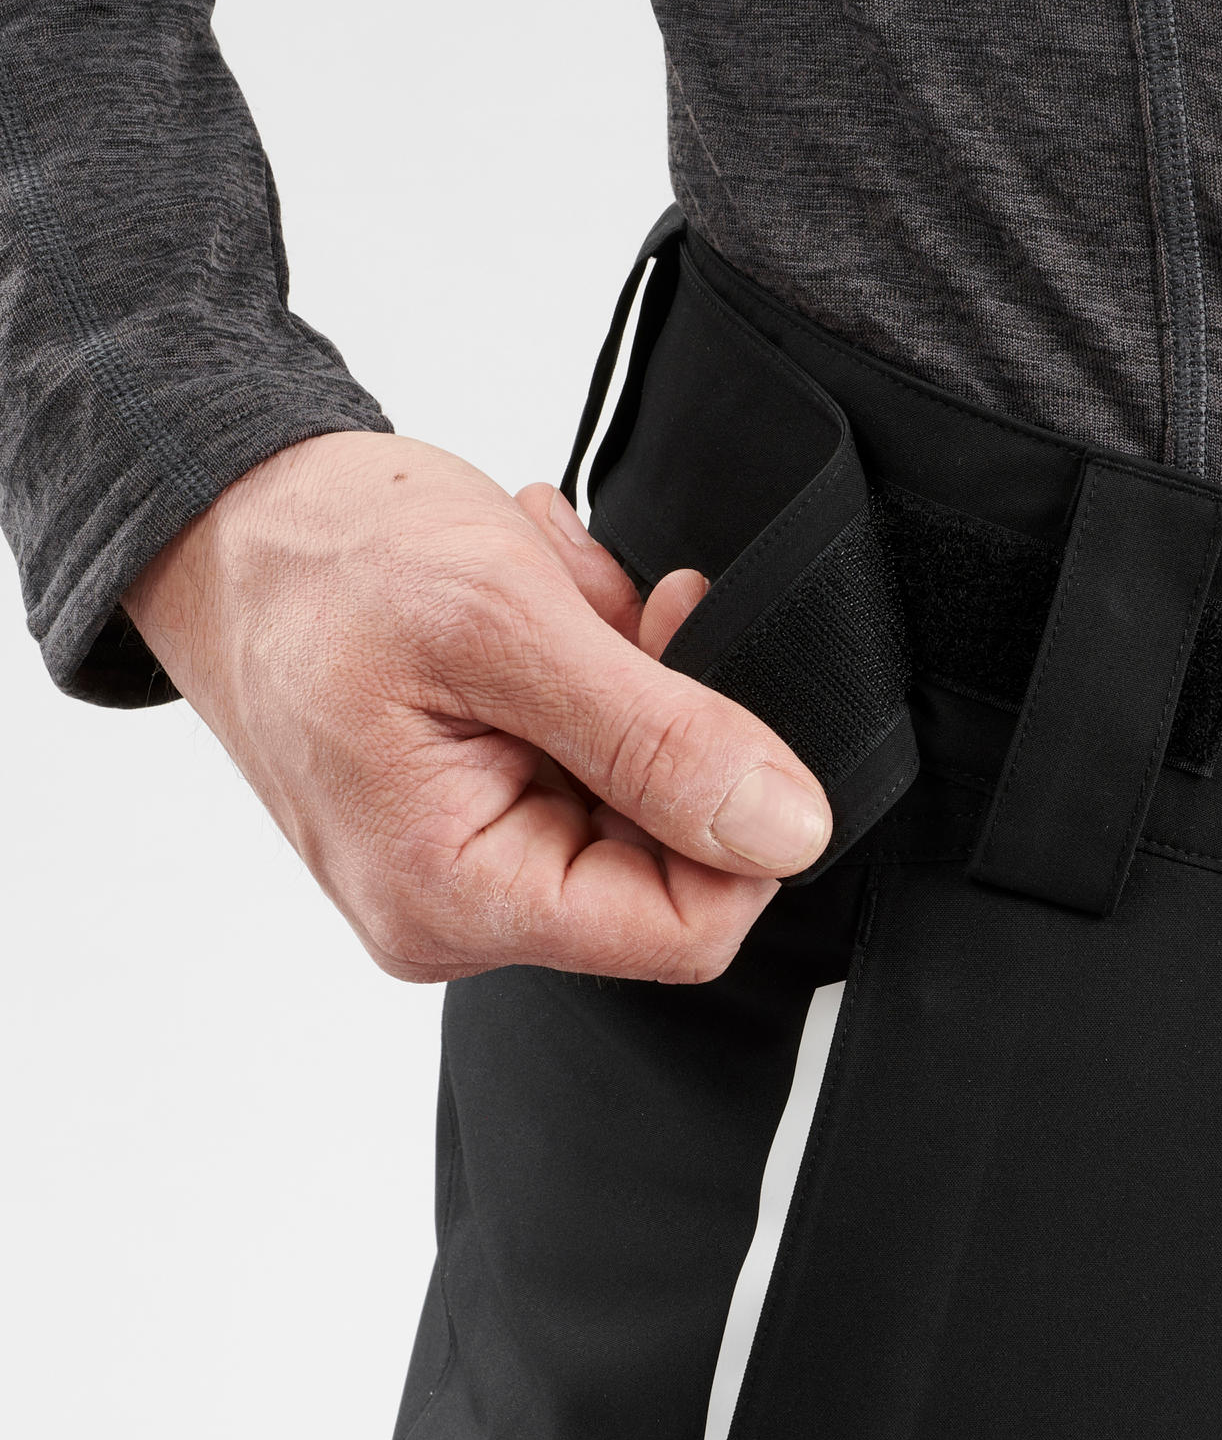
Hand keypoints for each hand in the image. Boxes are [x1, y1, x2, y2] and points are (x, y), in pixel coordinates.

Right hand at [123, 430, 829, 983]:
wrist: (216, 509)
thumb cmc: (312, 558)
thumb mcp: (506, 624)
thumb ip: (660, 739)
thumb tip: (787, 829)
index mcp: (458, 898)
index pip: (687, 930)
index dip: (741, 822)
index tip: (720, 703)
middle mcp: (458, 908)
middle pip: (667, 855)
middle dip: (663, 720)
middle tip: (602, 617)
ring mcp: (465, 862)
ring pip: (637, 793)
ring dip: (624, 676)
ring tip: (549, 597)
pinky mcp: (472, 813)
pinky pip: (591, 762)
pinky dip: (591, 671)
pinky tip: (537, 609)